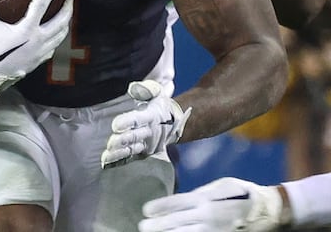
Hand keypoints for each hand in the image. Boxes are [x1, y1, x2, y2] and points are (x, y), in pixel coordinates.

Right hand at [0, 0, 72, 96]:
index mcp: (26, 30)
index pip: (41, 5)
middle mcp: (37, 41)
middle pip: (60, 22)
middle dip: (67, 8)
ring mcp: (40, 53)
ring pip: (60, 36)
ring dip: (65, 23)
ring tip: (66, 14)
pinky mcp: (38, 62)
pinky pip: (54, 47)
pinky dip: (58, 37)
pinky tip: (54, 35)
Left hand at [101, 80, 191, 167]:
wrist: (173, 122)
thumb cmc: (159, 104)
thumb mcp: (157, 93)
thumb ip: (147, 89)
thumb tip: (134, 87)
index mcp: (151, 116)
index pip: (138, 119)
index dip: (127, 122)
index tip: (115, 125)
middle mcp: (149, 132)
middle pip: (134, 136)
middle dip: (122, 141)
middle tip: (110, 143)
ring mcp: (146, 144)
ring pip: (131, 149)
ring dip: (119, 153)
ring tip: (106, 157)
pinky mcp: (143, 152)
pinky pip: (131, 157)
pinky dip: (120, 161)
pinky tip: (108, 163)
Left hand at [139, 177, 285, 231]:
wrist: (271, 211)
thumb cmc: (243, 193)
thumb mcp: (222, 185)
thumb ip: (201, 192)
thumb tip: (182, 198)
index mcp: (207, 199)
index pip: (177, 203)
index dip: (160, 207)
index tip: (145, 209)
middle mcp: (209, 216)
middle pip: (177, 223)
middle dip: (158, 225)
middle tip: (142, 226)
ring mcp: (215, 231)